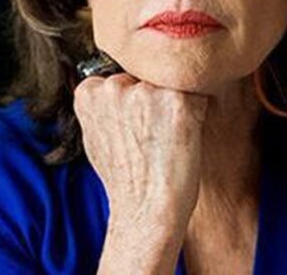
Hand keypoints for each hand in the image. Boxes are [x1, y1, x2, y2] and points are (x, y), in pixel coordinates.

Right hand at [74, 73, 208, 271]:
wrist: (147, 210)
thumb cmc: (125, 179)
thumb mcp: (95, 136)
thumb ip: (101, 105)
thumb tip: (107, 85)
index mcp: (90, 91)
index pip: (123, 77)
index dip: (134, 103)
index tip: (134, 130)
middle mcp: (114, 85)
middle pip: (147, 77)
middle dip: (154, 99)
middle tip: (152, 137)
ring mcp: (145, 91)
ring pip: (171, 83)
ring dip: (175, 104)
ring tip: (166, 139)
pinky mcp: (177, 100)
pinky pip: (197, 93)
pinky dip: (196, 112)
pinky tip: (183, 137)